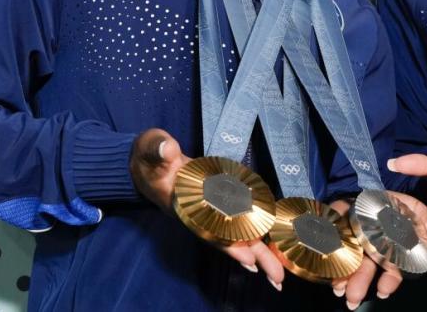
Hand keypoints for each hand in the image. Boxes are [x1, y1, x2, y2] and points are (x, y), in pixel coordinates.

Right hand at [129, 129, 285, 289]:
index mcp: (183, 205)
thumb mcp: (150, 149)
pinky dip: (252, 233)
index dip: (229, 243)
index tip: (249, 259)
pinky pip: (237, 221)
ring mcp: (208, 211)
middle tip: (277, 278)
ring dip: (257, 252)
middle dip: (253, 256)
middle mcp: (198, 214)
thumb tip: (167, 148)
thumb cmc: (149, 157)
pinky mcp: (216, 203)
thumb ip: (157, 149)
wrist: (148, 161)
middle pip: (228, 239)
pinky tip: (267, 247)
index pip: (210, 228)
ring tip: (278, 273)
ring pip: (236, 234)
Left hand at [328, 192, 426, 308]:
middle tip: (351, 301)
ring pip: (347, 259)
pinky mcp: (337, 223)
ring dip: (341, 275)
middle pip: (366, 268)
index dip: (390, 280)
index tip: (384, 292)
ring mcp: (353, 237)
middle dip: (359, 285)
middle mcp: (371, 247)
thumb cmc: (399, 207)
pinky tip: (323, 256)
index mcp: (391, 248)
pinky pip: (330, 236)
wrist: (374, 190)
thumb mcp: (421, 215)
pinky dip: (326, 247)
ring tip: (336, 288)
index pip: (393, 268)